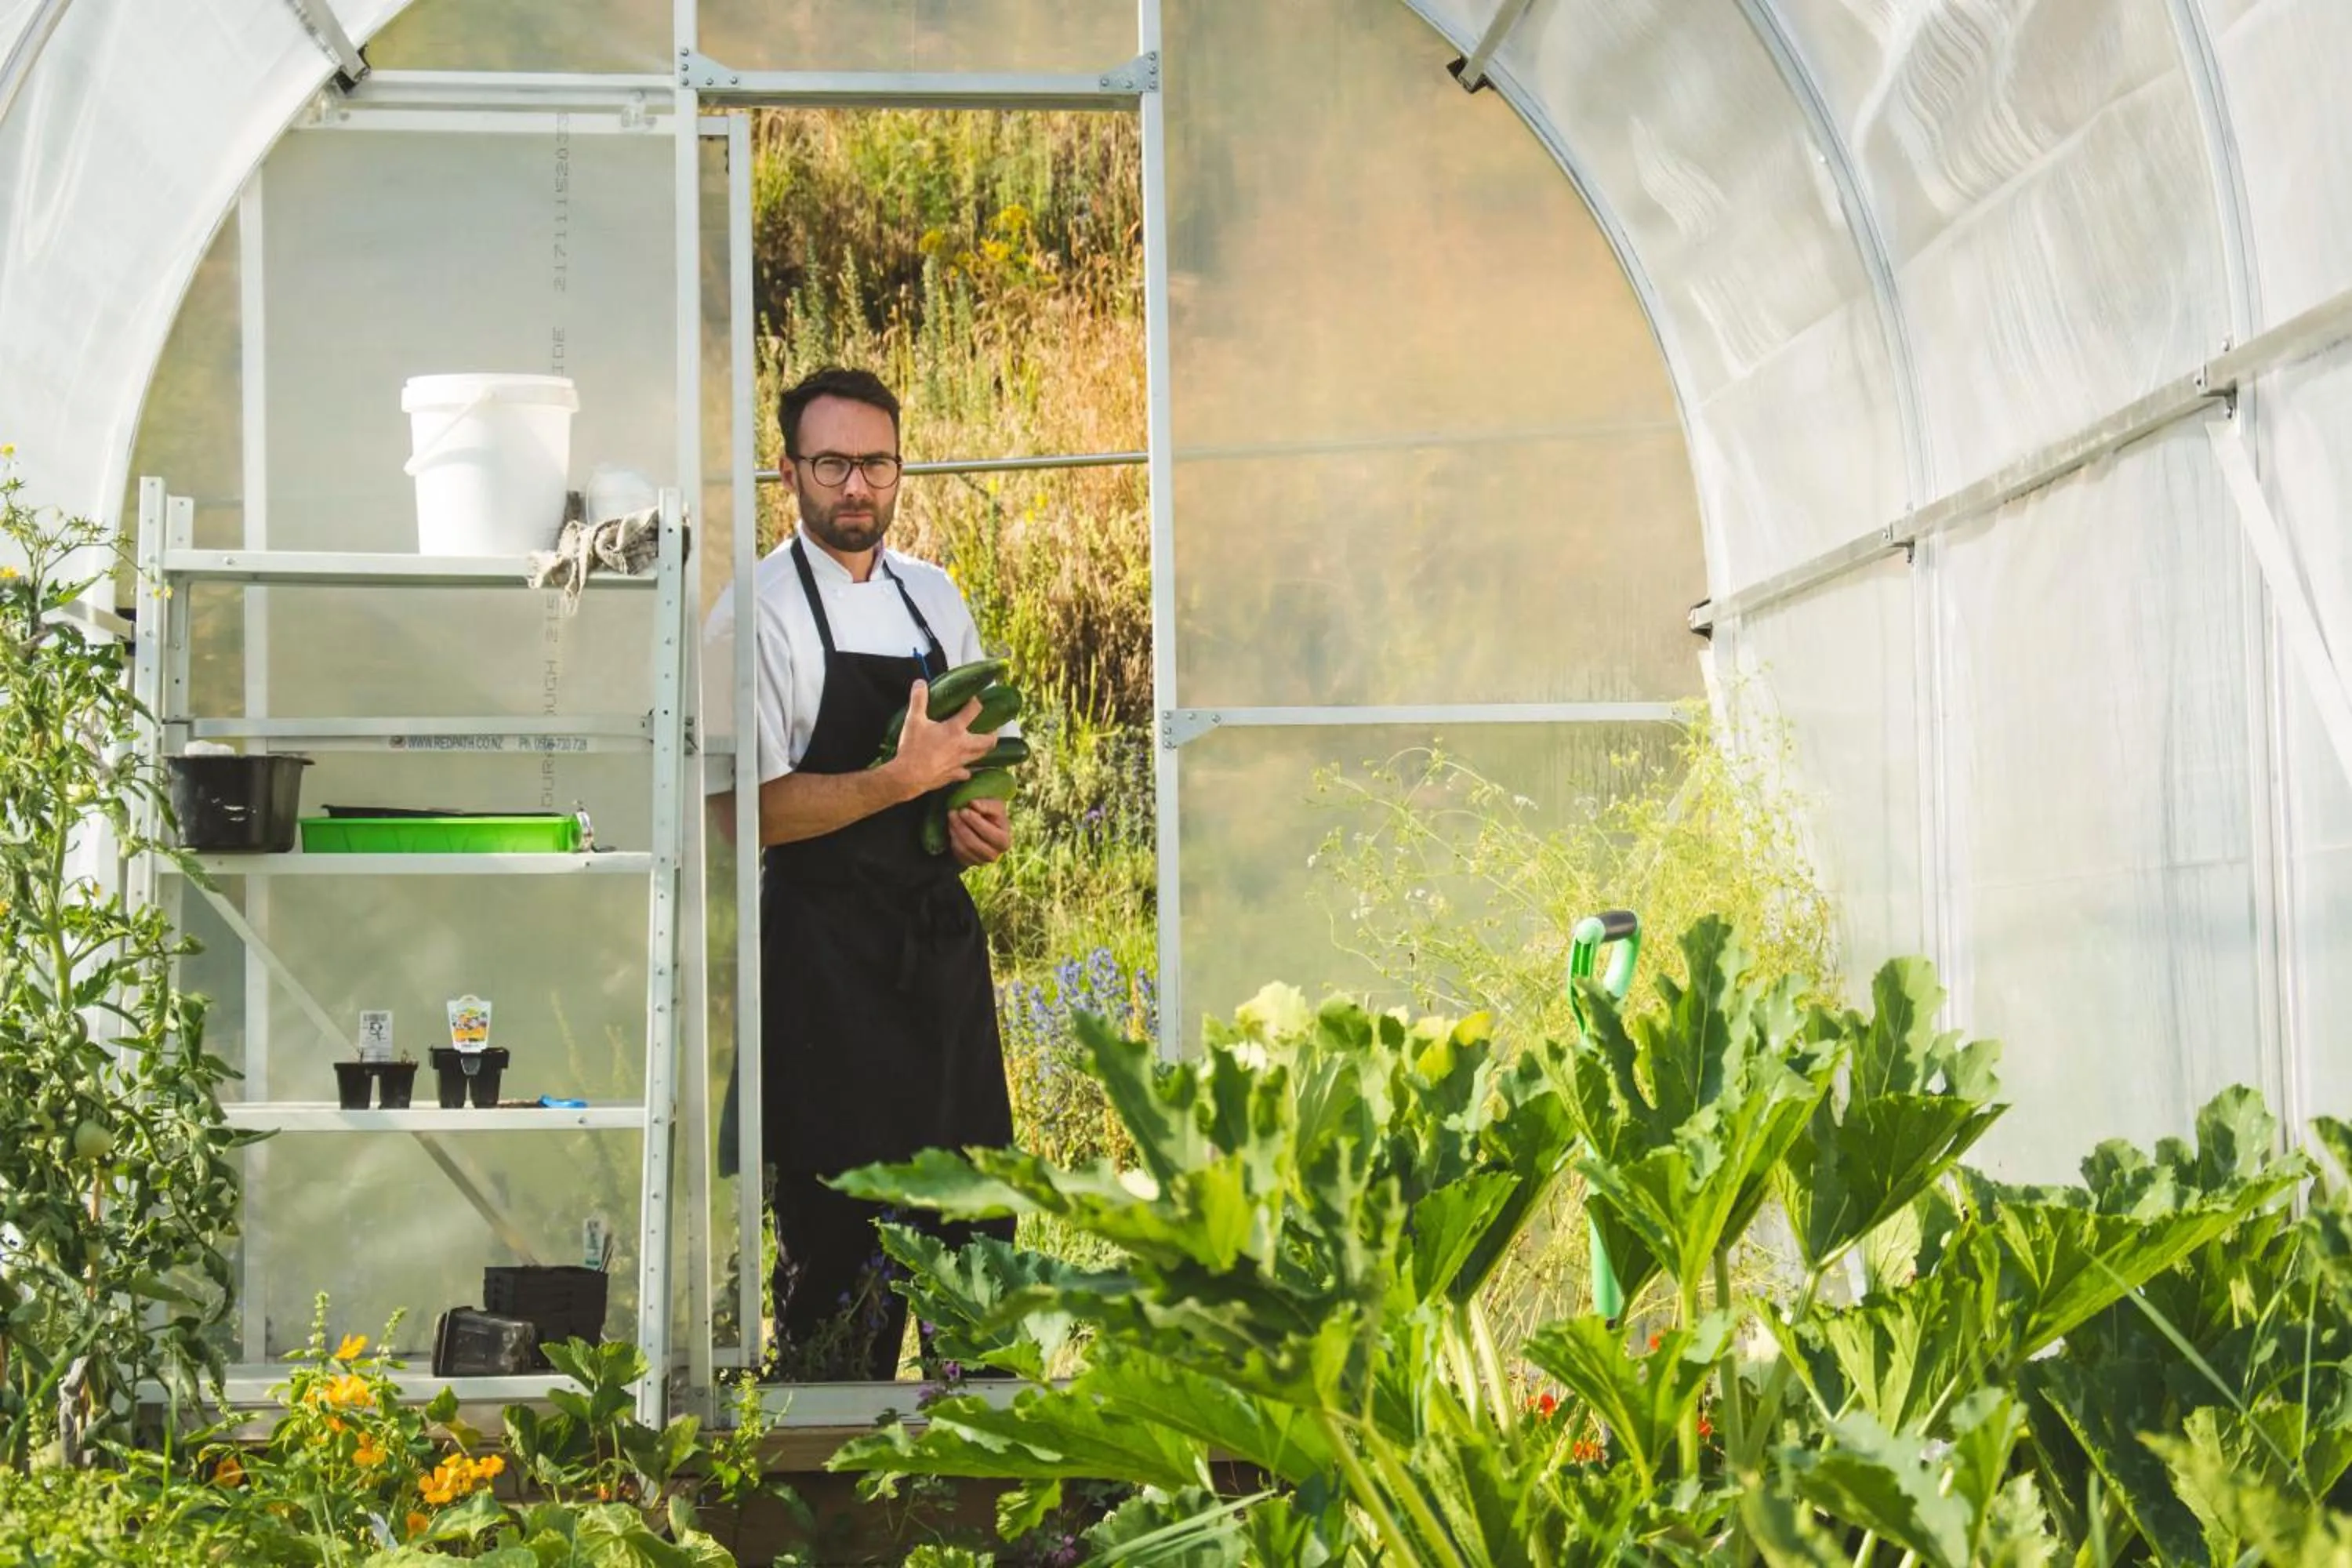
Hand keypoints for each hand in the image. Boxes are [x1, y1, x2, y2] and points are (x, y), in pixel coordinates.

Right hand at [886, 679, 993, 798]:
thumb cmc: (913, 748)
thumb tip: (920, 682)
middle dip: (993, 733)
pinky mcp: (954, 775)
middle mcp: (963, 746)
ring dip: (984, 750)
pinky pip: (966, 773)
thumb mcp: (913, 720)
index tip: (973, 699)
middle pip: (988, 740)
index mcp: (955, 730)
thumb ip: (918, 700)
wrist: (908, 776)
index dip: (975, 702)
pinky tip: (965, 768)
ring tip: (982, 745)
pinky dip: (967, 770)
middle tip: (991, 728)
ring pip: (981, 756)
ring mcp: (961, 762)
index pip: (974, 710)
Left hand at [948, 796, 1011, 867]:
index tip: (964, 810)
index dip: (975, 822)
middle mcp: (994, 855)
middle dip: (961, 826)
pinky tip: (953, 827)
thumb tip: (974, 804)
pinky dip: (953, 839)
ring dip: (955, 831)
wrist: (986, 826)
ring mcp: (981, 861)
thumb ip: (986, 804)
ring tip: (952, 817)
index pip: (989, 834)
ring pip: (964, 849)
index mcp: (1004, 841)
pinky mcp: (969, 862)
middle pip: (974, 843)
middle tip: (953, 812)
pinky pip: (957, 853)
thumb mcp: (994, 805)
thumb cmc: (992, 814)